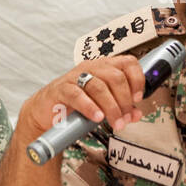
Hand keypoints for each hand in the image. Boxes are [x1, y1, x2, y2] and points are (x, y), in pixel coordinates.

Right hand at [22, 55, 146, 135]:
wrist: (47, 110)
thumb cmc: (77, 105)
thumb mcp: (103, 105)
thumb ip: (121, 108)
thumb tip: (137, 114)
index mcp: (104, 67)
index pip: (128, 63)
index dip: (137, 80)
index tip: (138, 98)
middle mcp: (91, 68)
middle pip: (115, 77)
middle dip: (124, 101)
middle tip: (125, 118)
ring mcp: (75, 76)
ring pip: (98, 86)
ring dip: (111, 107)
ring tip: (115, 122)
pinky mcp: (61, 89)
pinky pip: (77, 95)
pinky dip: (90, 107)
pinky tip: (97, 117)